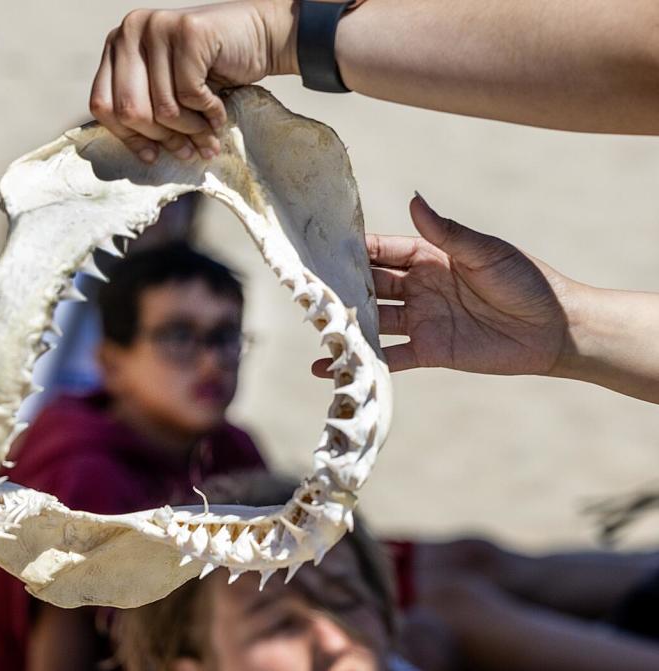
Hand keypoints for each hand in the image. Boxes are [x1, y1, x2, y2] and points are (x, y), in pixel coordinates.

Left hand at [89, 0, 297, 162]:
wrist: (258, 37)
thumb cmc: (212, 70)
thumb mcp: (168, 90)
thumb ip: (146, 109)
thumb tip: (143, 154)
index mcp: (117, 46)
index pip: (102, 105)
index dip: (129, 138)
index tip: (154, 156)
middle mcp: (130, 30)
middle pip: (130, 110)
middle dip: (163, 137)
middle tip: (188, 151)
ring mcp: (158, 27)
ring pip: (163, 107)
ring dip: (192, 130)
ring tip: (208, 136)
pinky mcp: (188, 32)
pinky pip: (190, 94)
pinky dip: (210, 112)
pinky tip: (219, 112)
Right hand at [314, 194, 576, 375]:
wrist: (554, 328)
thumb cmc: (525, 281)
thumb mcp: (484, 252)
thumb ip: (446, 232)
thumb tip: (414, 199)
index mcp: (429, 257)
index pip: (381, 251)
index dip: (353, 250)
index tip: (320, 249)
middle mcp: (418, 287)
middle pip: (370, 285)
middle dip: (341, 286)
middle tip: (306, 289)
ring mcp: (421, 319)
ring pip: (374, 320)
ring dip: (346, 323)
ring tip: (314, 326)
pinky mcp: (428, 350)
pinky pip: (389, 356)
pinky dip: (363, 360)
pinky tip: (330, 366)